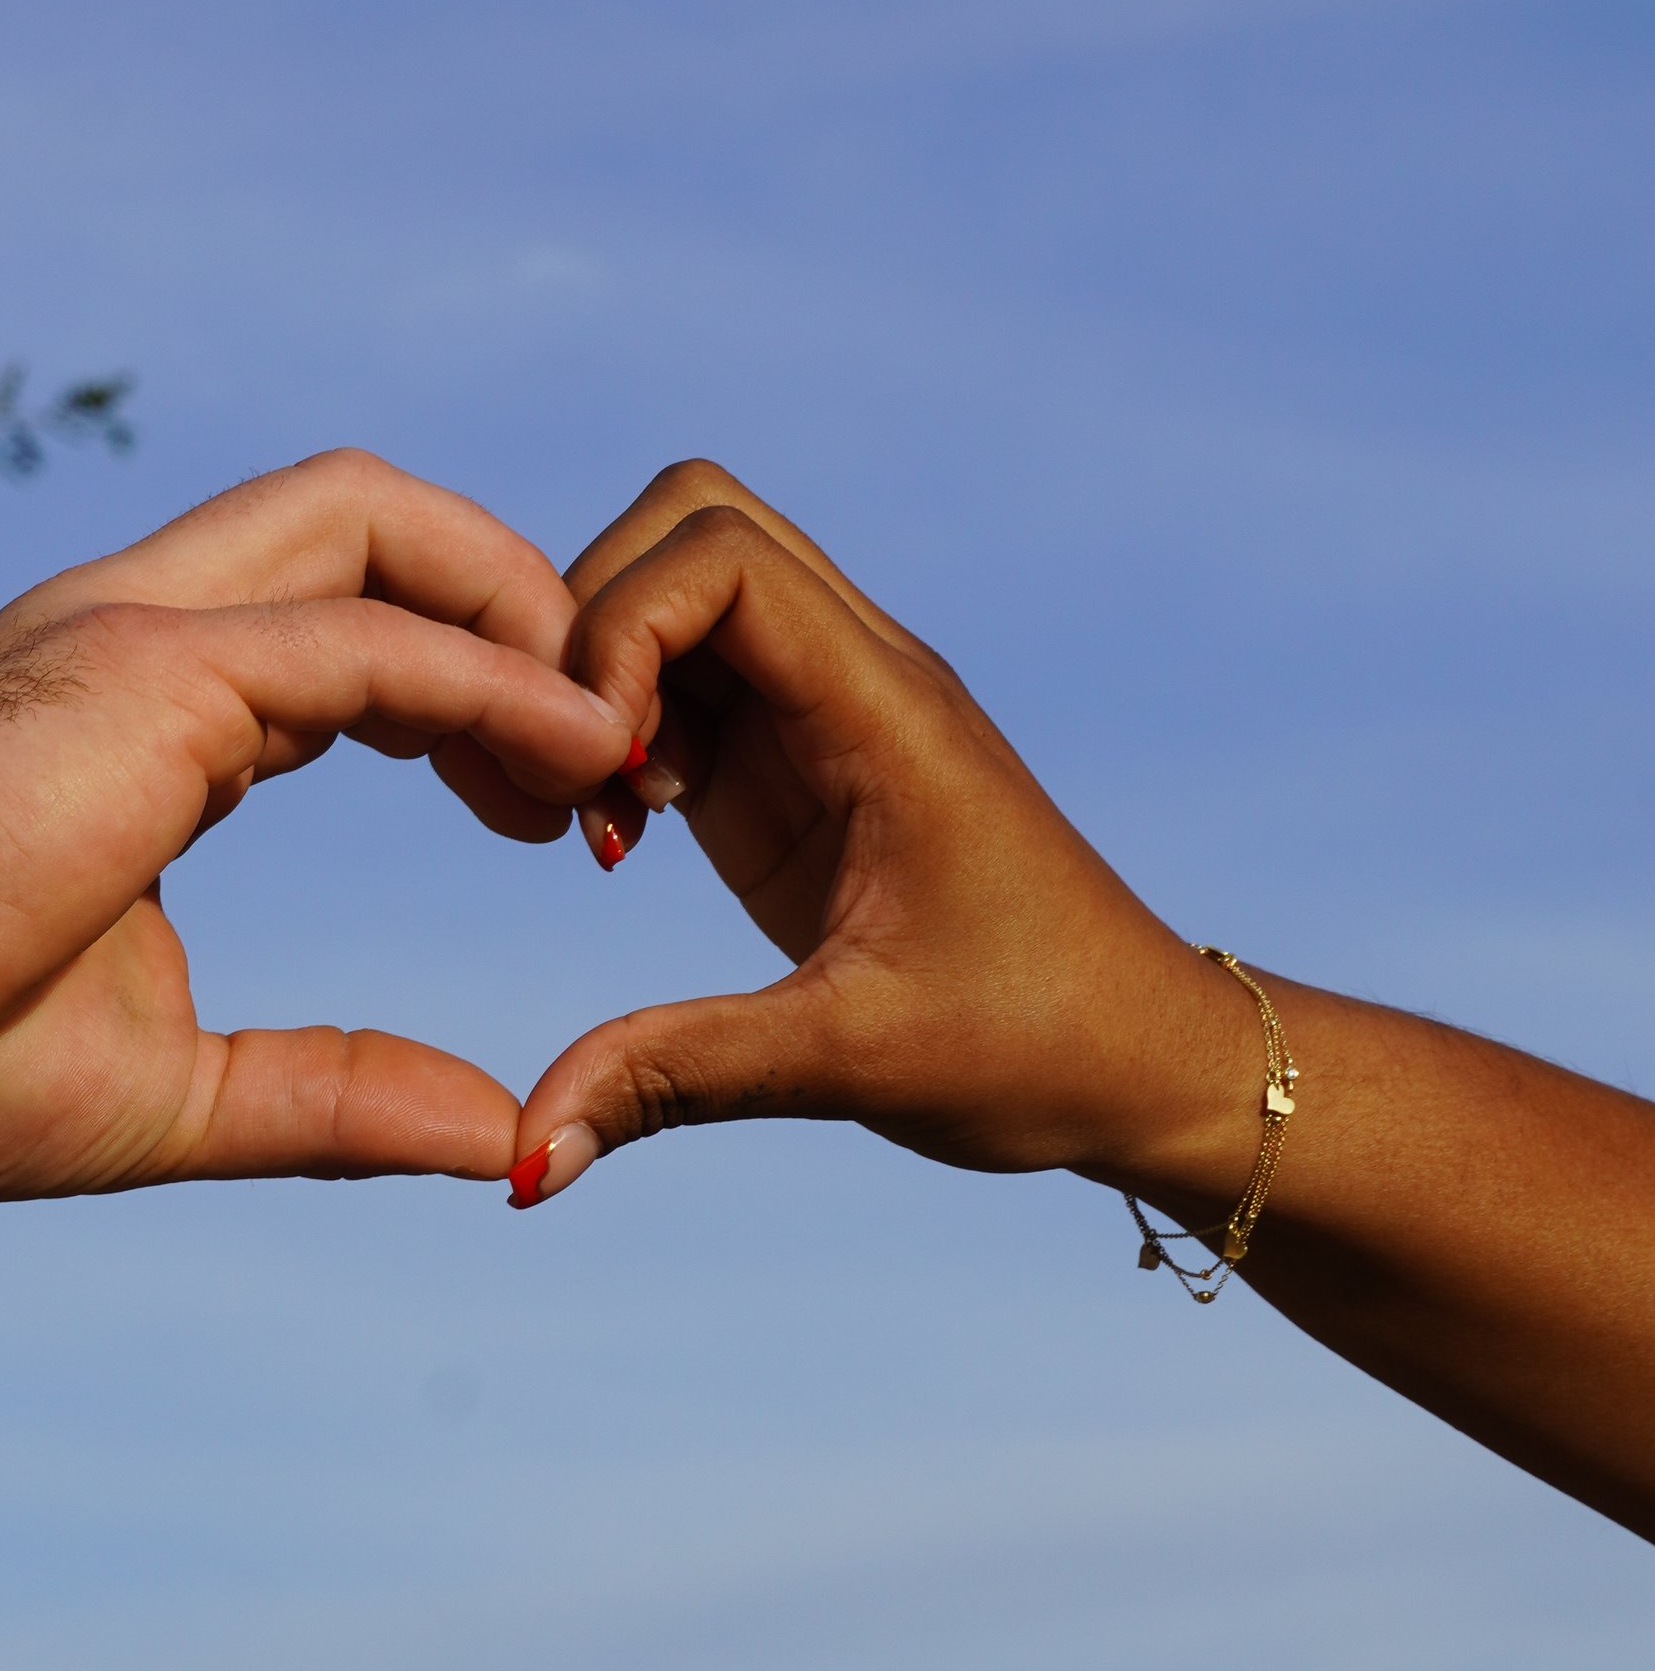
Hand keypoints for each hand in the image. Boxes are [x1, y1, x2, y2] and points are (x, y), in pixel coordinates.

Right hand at [0, 453, 629, 1196]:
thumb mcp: (169, 1097)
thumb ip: (330, 1099)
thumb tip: (490, 1133)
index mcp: (137, 713)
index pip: (340, 633)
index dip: (468, 700)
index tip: (548, 817)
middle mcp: (140, 633)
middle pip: (370, 523)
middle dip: (510, 607)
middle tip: (599, 763)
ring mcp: (140, 628)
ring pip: (378, 523)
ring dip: (518, 611)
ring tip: (604, 747)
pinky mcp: (156, 667)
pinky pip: (372, 640)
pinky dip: (493, 681)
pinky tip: (575, 755)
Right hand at [506, 462, 1270, 1208]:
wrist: (1142, 1064)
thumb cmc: (1037, 1048)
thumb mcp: (851, 1064)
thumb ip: (678, 1076)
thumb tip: (528, 1151)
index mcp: (890, 710)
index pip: (723, 552)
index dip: (623, 626)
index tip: (606, 770)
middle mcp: (860, 676)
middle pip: (693, 519)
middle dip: (592, 619)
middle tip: (576, 772)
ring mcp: (826, 710)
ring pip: (681, 588)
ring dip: (603, 675)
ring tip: (596, 814)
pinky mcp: (797, 763)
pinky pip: (687, 678)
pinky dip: (624, 728)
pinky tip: (623, 839)